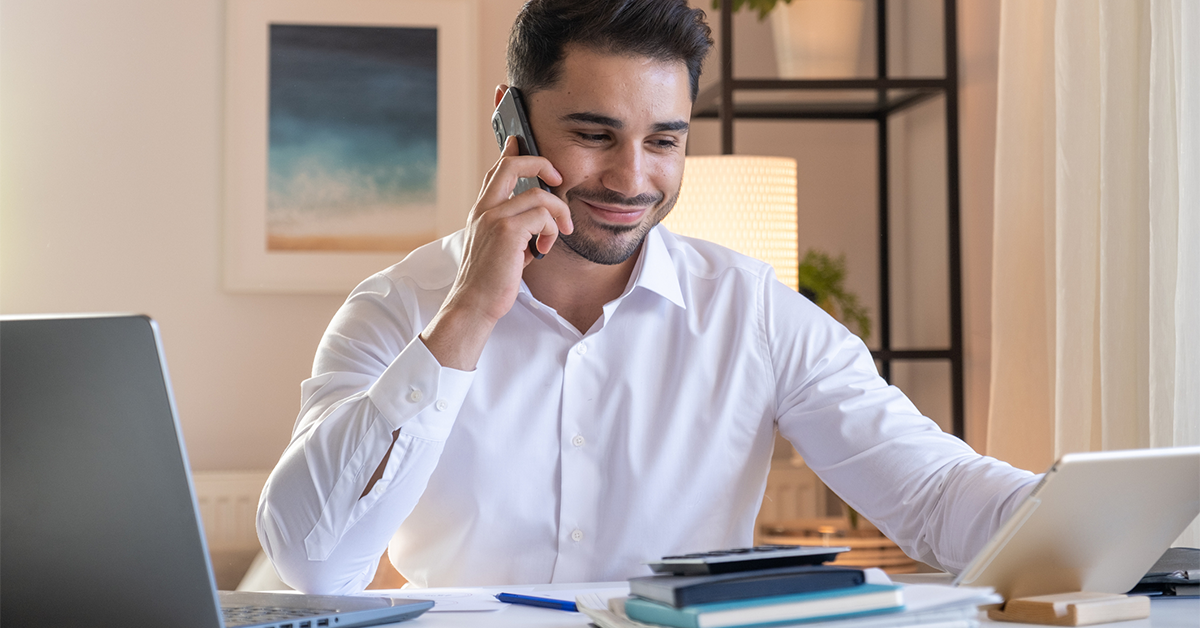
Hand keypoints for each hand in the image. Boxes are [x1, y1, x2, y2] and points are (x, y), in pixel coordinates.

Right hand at [419, 137, 572, 369]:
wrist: (474, 304)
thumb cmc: (490, 281)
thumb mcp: (502, 248)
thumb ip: (517, 229)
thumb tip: (543, 221)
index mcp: (481, 212)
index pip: (495, 172)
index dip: (510, 152)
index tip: (519, 141)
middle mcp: (484, 210)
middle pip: (511, 165)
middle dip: (541, 163)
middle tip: (558, 178)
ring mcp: (494, 218)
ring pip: (539, 195)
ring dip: (557, 215)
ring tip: (557, 236)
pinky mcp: (507, 231)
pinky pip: (542, 216)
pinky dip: (552, 231)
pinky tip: (545, 249)